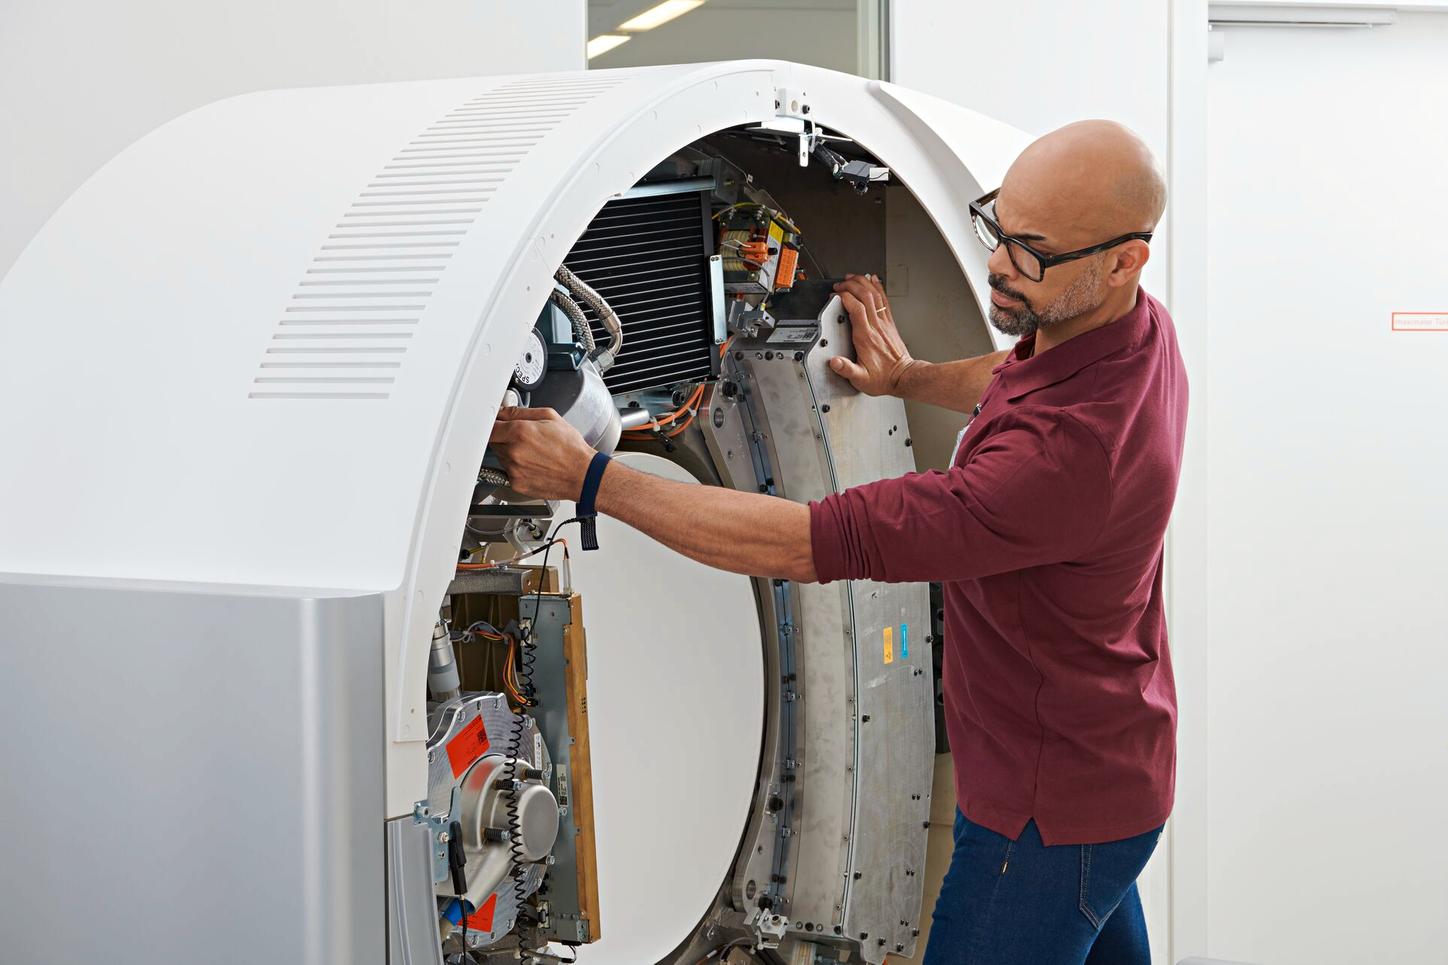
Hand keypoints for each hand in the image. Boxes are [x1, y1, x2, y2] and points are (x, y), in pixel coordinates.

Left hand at [488, 407, 596, 500]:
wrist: (583, 474)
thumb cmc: (571, 447)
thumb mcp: (550, 417)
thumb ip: (521, 411)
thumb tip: (503, 411)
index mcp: (520, 432)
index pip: (489, 426)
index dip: (494, 424)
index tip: (498, 425)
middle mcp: (514, 451)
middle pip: (493, 442)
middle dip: (503, 438)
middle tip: (523, 438)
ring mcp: (514, 470)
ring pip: (500, 457)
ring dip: (510, 453)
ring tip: (532, 452)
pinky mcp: (516, 484)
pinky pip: (507, 472)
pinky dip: (516, 468)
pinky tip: (533, 465)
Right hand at [830, 273, 916, 396]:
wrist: (903, 377)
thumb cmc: (883, 378)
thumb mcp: (861, 379)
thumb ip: (847, 369)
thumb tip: (834, 362)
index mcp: (866, 337)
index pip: (856, 308)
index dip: (845, 297)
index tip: (835, 295)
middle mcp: (876, 327)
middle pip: (865, 296)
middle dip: (851, 285)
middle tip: (840, 284)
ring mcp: (884, 323)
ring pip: (875, 295)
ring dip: (863, 283)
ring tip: (852, 277)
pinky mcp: (889, 323)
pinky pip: (884, 300)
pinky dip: (878, 287)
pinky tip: (873, 280)